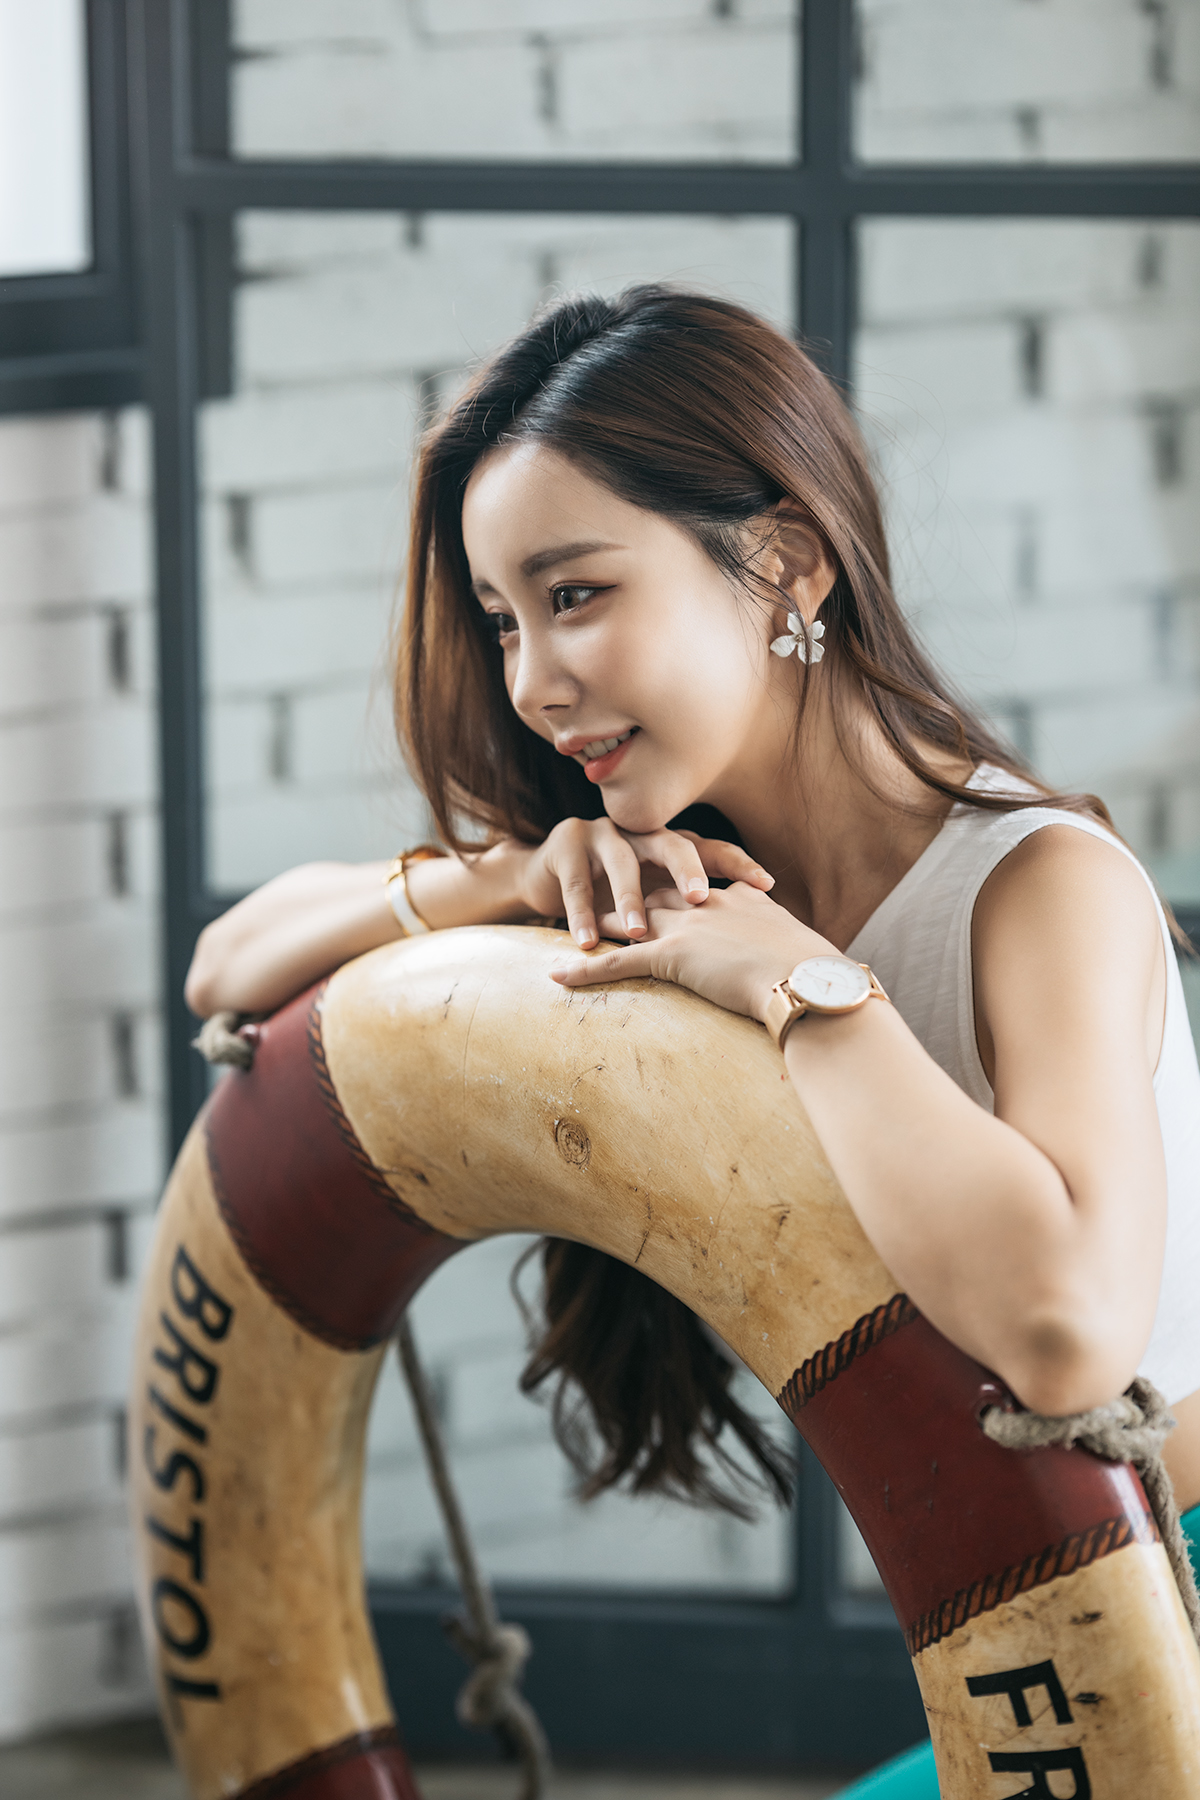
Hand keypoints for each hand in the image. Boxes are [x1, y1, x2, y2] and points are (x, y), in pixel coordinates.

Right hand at [512, 817, 773, 949]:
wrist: (550, 877)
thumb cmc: (615, 894)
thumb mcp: (656, 899)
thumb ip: (692, 910)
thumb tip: (753, 936)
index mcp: (672, 843)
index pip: (711, 849)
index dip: (738, 864)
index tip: (766, 886)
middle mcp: (642, 832)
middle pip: (672, 844)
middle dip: (687, 870)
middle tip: (700, 898)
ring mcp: (604, 834)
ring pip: (622, 864)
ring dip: (629, 900)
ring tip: (638, 934)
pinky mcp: (567, 845)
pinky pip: (577, 884)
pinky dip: (582, 914)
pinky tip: (586, 942)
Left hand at [549, 880, 830, 1022]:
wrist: (810, 978)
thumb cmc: (817, 973)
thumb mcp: (801, 950)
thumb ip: (787, 947)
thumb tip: (802, 962)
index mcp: (737, 899)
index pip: (694, 886)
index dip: (671, 886)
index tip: (656, 884)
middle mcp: (706, 904)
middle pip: (653, 893)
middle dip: (623, 894)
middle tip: (596, 895)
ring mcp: (685, 927)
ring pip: (626, 920)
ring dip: (593, 923)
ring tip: (565, 926)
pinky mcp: (671, 956)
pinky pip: (615, 962)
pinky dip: (582, 968)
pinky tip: (554, 974)